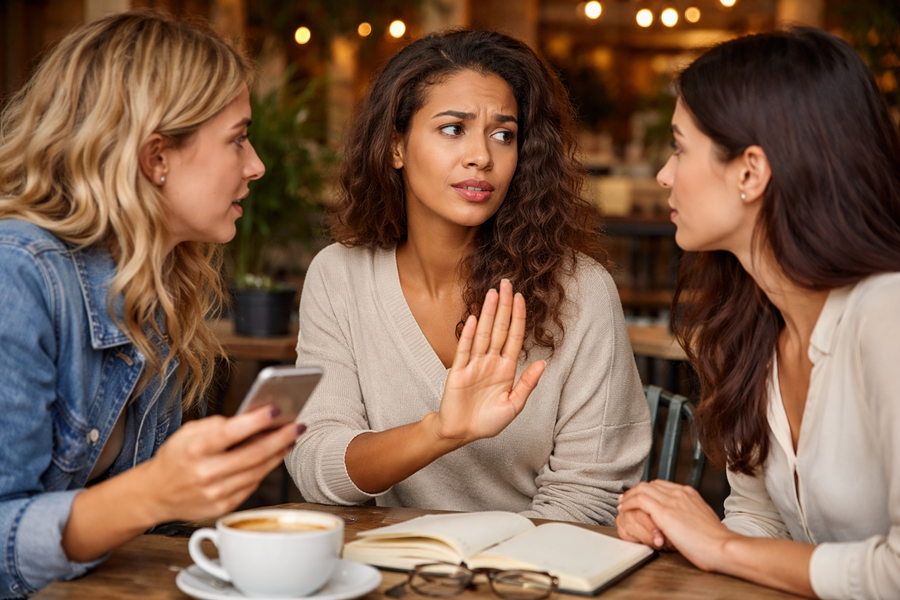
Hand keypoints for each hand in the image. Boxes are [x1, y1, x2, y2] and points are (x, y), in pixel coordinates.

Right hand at [139, 407, 304, 521]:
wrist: (155, 494)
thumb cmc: (175, 457)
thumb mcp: (187, 432)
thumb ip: (217, 425)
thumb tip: (250, 419)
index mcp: (194, 450)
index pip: (229, 433)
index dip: (255, 421)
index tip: (275, 409)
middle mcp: (205, 473)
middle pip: (253, 455)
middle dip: (280, 438)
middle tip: (297, 425)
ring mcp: (215, 493)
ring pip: (258, 471)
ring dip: (279, 453)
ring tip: (291, 438)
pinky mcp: (223, 506)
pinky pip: (252, 485)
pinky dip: (265, 469)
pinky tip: (274, 456)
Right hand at [432, 279, 544, 445]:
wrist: (461, 432)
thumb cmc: (488, 421)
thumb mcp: (514, 405)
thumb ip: (527, 384)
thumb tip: (542, 363)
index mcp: (506, 369)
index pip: (514, 337)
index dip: (518, 317)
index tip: (521, 298)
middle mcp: (491, 362)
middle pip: (500, 329)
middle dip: (504, 307)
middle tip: (506, 283)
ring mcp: (474, 364)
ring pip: (484, 334)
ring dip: (489, 313)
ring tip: (492, 293)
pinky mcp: (458, 371)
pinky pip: (465, 349)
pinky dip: (469, 334)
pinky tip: (474, 318)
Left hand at [617, 480, 739, 571]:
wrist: (723, 547)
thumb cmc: (716, 542)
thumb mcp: (702, 521)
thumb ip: (690, 515)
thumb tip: (682, 522)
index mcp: (690, 494)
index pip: (662, 485)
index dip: (647, 490)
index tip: (638, 498)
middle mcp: (680, 493)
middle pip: (651, 484)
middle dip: (635, 491)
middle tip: (625, 500)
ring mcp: (672, 501)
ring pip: (642, 489)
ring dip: (629, 496)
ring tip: (622, 505)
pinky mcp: (665, 512)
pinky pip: (640, 500)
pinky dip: (629, 503)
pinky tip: (625, 510)